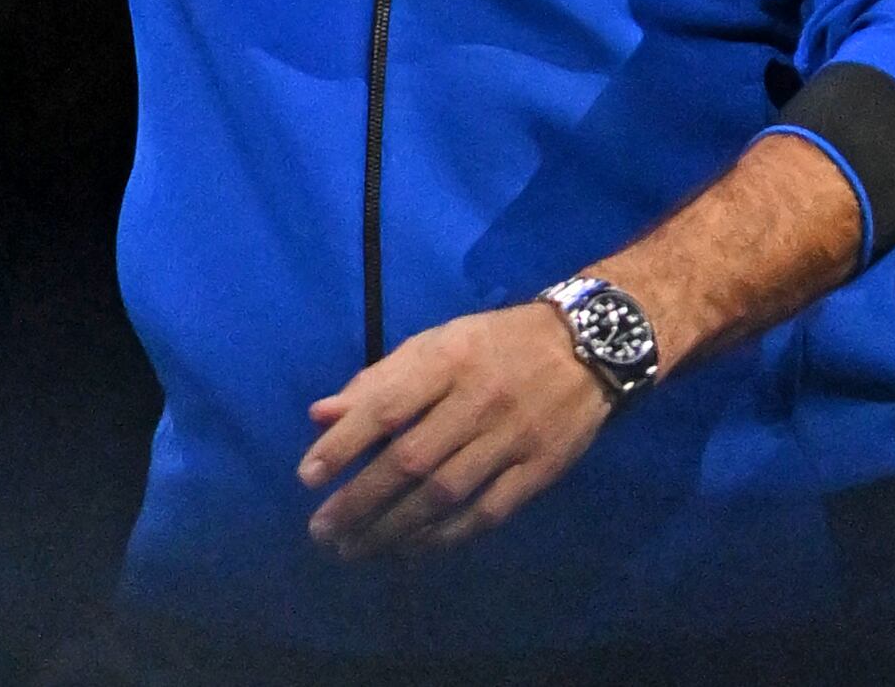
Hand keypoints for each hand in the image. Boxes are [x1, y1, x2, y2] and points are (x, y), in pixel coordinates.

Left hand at [299, 303, 611, 560]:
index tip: (307, 477)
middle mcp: (478, 400)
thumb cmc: (494, 345)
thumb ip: (377, 381)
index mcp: (448, 360)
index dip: (344, 444)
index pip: (387, 405)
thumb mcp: (435, 343)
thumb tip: (319, 416)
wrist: (587, 346)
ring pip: (445, 494)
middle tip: (322, 531)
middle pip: (412, 460)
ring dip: (394, 529)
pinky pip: (487, 513)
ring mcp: (513, 438)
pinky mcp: (540, 469)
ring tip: (356, 548)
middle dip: (361, 500)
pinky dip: (446, 537)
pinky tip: (412, 550)